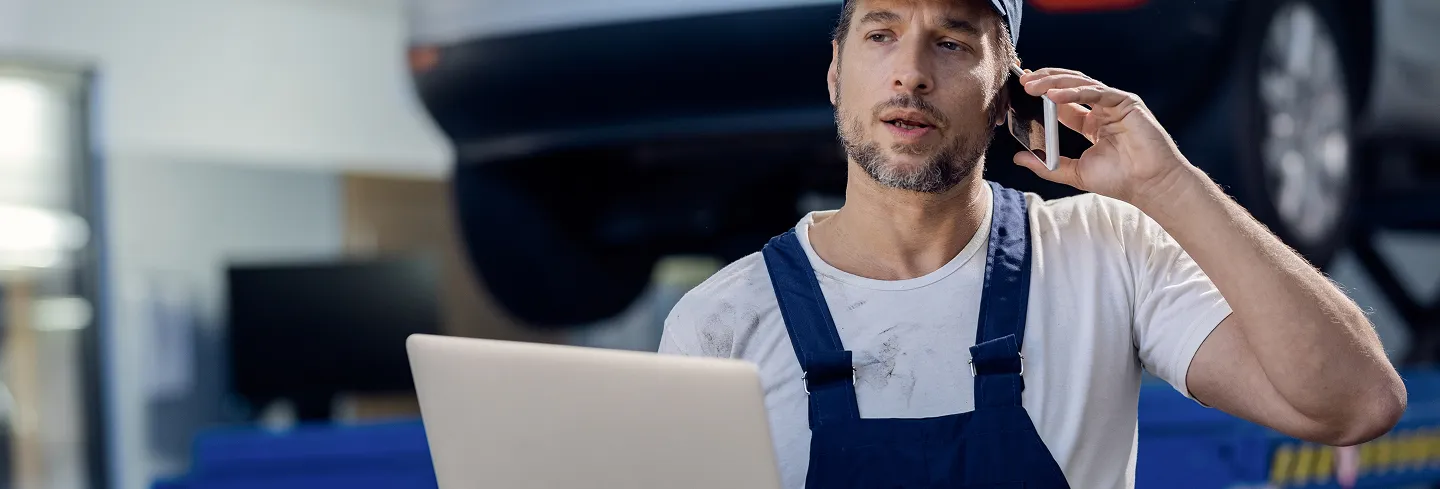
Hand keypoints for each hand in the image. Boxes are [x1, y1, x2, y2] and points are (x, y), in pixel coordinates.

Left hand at [1012, 68, 1196, 205]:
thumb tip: (1018, 158)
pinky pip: (1095, 92)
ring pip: (1080, 84)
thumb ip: (1047, 165)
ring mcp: (1114, 104)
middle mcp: (1102, 110)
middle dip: (1045, 81)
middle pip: (1069, 87)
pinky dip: (1073, 92)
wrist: (1148, 185)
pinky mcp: (1126, 102)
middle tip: (1023, 82)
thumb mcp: (1074, 172)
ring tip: (1032, 85)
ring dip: (1054, 83)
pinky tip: (1053, 95)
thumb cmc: (1119, 179)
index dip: (1042, 95)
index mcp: (1091, 123)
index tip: (1021, 91)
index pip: (1062, 102)